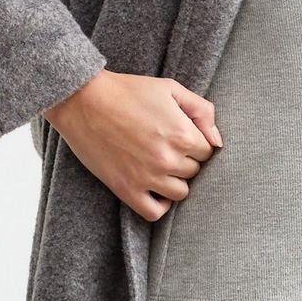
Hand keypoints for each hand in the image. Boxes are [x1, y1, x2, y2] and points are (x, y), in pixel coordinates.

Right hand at [44, 69, 221, 219]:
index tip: (179, 135)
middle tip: (164, 146)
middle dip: (185, 160)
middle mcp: (168, 160)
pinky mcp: (127, 190)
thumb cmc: (128, 91)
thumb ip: (202, 111)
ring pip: (180, 193)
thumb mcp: (170, 88)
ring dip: (174, 181)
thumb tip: (217, 141)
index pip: (208, 151)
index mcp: (183, 134)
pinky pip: (155, 212)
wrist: (84, 101)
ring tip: (158, 165)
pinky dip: (159, 204)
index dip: (195, 142)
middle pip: (194, 172)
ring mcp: (147, 178)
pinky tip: (153, 189)